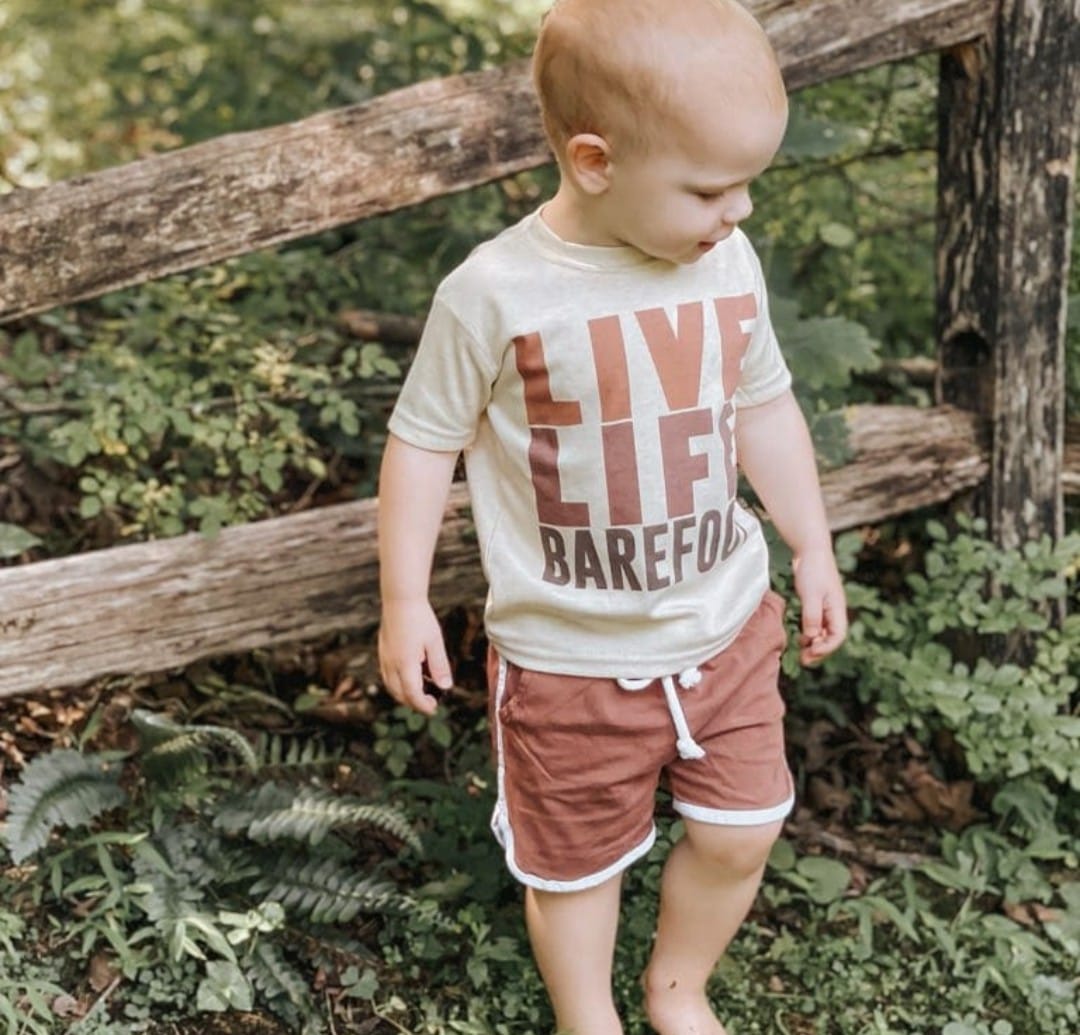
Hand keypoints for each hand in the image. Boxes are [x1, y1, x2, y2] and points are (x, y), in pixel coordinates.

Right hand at [377, 598, 452, 714]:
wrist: (400, 599)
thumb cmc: (420, 618)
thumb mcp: (435, 642)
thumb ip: (440, 666)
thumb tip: (446, 687)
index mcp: (405, 664)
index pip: (413, 695)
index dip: (423, 706)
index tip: (434, 708)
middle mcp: (391, 664)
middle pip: (400, 694)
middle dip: (414, 703)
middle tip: (431, 702)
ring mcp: (384, 658)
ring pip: (391, 687)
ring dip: (405, 694)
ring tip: (423, 691)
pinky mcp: (382, 652)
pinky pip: (387, 676)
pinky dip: (398, 683)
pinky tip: (412, 676)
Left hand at [792, 548, 847, 664]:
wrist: (810, 550)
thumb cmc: (813, 570)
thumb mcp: (810, 594)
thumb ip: (812, 616)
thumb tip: (812, 637)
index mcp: (837, 609)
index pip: (838, 636)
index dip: (826, 647)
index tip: (811, 651)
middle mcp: (835, 611)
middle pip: (832, 638)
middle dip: (820, 651)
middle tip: (804, 660)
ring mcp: (827, 609)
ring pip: (824, 633)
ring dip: (814, 644)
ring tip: (801, 652)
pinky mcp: (818, 605)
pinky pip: (817, 626)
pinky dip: (810, 635)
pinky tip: (801, 639)